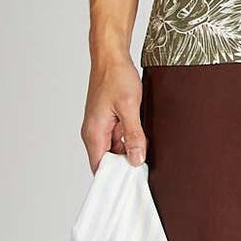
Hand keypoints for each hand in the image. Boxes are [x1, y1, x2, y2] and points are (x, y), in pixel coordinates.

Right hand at [84, 51, 146, 168]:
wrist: (111, 56)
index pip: (100, 169)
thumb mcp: (129, 107)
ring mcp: (100, 127)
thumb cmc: (116, 77)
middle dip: (126, 166)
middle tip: (146, 170)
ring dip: (129, 151)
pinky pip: (118, 138)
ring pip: (115, 149)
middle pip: (109, 161)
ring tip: (145, 149)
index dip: (115, 179)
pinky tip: (142, 137)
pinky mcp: (107, 120)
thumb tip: (136, 160)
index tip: (131, 185)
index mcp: (94, 133)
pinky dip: (129, 140)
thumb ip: (133, 135)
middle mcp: (93, 133)